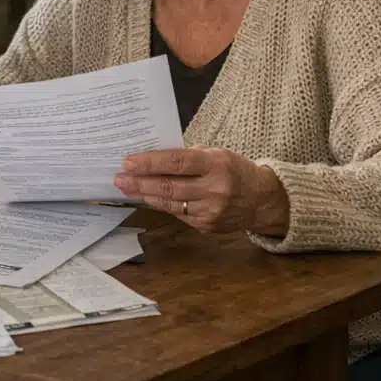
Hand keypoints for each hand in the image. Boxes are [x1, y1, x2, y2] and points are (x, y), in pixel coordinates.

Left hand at [114, 147, 289, 235]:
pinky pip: (178, 214)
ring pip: (170, 203)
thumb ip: (189, 156)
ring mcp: (211, 211)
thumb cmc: (235, 170)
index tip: (129, 161)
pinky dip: (161, 205)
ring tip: (127, 187)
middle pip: (169, 186)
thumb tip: (154, 159)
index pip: (178, 162)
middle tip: (119, 177)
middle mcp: (214, 190)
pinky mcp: (207, 226)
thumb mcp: (218, 154)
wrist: (262, 200)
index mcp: (217, 165)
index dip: (151, 163)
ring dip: (145, 195)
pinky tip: (148, 198)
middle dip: (140, 182)